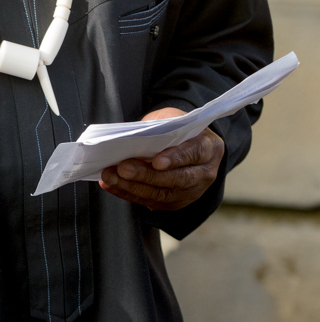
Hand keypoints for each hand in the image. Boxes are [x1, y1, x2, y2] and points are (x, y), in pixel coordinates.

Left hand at [99, 107, 224, 210]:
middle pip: (177, 179)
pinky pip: (151, 201)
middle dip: (147, 175)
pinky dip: (128, 193)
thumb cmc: (177, 129)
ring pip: (162, 194)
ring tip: (111, 177)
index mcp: (209, 147)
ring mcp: (191, 191)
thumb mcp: (172, 119)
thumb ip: (160, 129)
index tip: (156, 161)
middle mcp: (205, 173)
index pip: (195, 153)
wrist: (187, 144)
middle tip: (122, 168)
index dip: (176, 158)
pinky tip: (111, 185)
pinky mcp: (175, 202)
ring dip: (133, 187)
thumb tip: (132, 139)